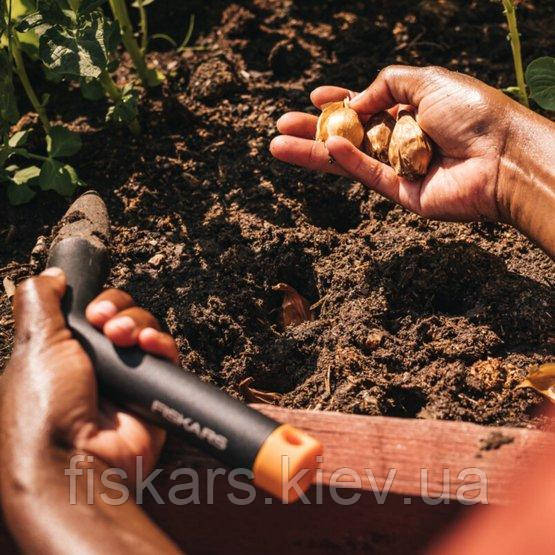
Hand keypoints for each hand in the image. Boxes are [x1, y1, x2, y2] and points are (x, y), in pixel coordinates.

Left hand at [1, 267, 177, 480]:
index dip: (99, 303)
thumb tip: (53, 275)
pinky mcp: (152, 392)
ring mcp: (127, 379)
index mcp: (67, 352)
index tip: (93, 312)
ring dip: (140, 326)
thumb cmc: (44, 408)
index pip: (94, 312)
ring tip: (127, 340)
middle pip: (124, 316)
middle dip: (121, 312)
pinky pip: (167, 356)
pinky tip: (150, 347)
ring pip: (148, 331)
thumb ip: (40, 302)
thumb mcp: (33, 344)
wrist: (75, 459)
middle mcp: (98, 364)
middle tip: (108, 326)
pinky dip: (163, 346)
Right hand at [271, 65, 519, 222]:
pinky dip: (347, 161)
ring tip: (277, 145)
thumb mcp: (427, 81)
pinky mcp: (400, 193)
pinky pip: (367, 174)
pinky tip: (324, 149)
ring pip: (348, 158)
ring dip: (313, 152)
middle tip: (281, 126)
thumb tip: (355, 99)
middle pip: (349, 134)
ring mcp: (399, 167)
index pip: (368, 105)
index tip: (315, 96)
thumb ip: (387, 83)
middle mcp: (402, 138)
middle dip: (314, 129)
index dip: (341, 101)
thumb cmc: (472, 113)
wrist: (502, 157)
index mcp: (412, 109)